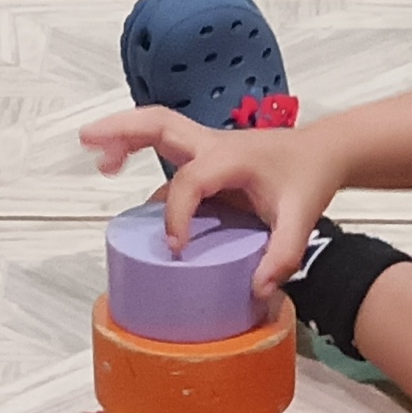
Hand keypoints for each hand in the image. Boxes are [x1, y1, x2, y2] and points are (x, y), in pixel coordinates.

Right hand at [77, 105, 346, 288]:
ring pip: (156, 127)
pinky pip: (164, 146)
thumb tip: (258, 289)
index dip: (177, 214)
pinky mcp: (205, 154)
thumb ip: (283, 254)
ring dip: (122, 135)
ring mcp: (206, 145)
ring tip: (94, 156)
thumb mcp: (302, 218)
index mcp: (231, 157)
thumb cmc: (309, 178)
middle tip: (87, 142)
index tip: (176, 247)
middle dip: (120, 131)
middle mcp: (212, 144)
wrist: (324, 151)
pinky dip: (136, 149)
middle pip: (158, 123)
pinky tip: (119, 169)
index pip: (190, 181)